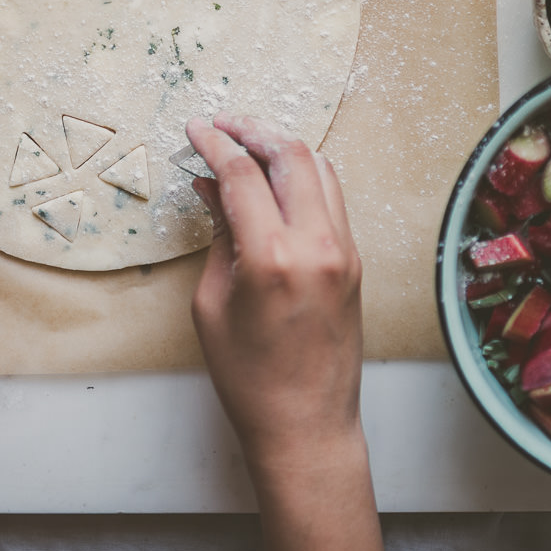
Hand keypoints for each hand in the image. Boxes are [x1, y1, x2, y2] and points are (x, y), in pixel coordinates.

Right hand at [185, 113, 364, 477]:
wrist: (306, 424)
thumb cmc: (249, 378)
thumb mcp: (212, 304)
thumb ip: (217, 236)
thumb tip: (211, 187)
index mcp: (273, 258)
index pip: (242, 175)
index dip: (214, 143)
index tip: (195, 129)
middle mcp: (316, 245)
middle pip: (290, 155)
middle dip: (253, 130)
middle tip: (222, 125)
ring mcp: (343, 251)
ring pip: (320, 168)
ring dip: (283, 147)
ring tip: (249, 144)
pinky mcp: (355, 261)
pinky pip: (334, 197)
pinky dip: (305, 175)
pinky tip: (279, 178)